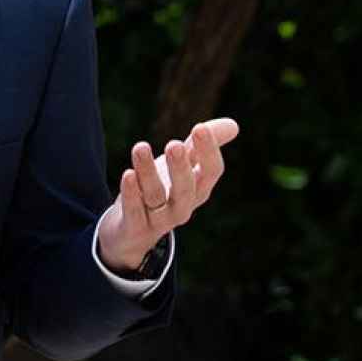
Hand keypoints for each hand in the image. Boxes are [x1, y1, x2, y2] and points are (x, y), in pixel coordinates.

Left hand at [97, 117, 239, 272]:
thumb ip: (200, 147)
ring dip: (148, 172)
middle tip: (174, 145)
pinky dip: (131, 194)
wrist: (132, 235)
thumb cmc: (162, 193)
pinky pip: (134, 212)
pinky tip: (127, 174)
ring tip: (140, 147)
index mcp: (198, 190)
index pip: (211, 172)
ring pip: (155, 197)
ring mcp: (158, 220)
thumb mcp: (182, 169)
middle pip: (186, 189)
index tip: (200, 128)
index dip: (208, 152)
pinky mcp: (134, 227)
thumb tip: (234, 125)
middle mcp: (182, 207)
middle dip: (180, 168)